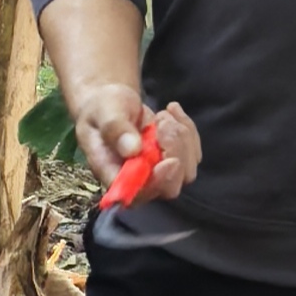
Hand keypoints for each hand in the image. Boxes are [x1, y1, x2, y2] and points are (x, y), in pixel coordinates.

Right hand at [70, 84, 199, 203]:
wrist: (111, 101)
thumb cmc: (101, 108)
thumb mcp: (104, 111)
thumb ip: (115, 129)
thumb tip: (132, 149)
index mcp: (114, 175)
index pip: (139, 194)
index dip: (158, 182)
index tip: (169, 160)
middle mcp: (138, 181)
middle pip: (170, 186)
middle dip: (176, 152)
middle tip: (163, 123)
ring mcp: (158, 173)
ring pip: (187, 169)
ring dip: (181, 137)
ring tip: (162, 115)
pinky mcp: (173, 160)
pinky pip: (193, 153)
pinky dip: (187, 128)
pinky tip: (170, 110)